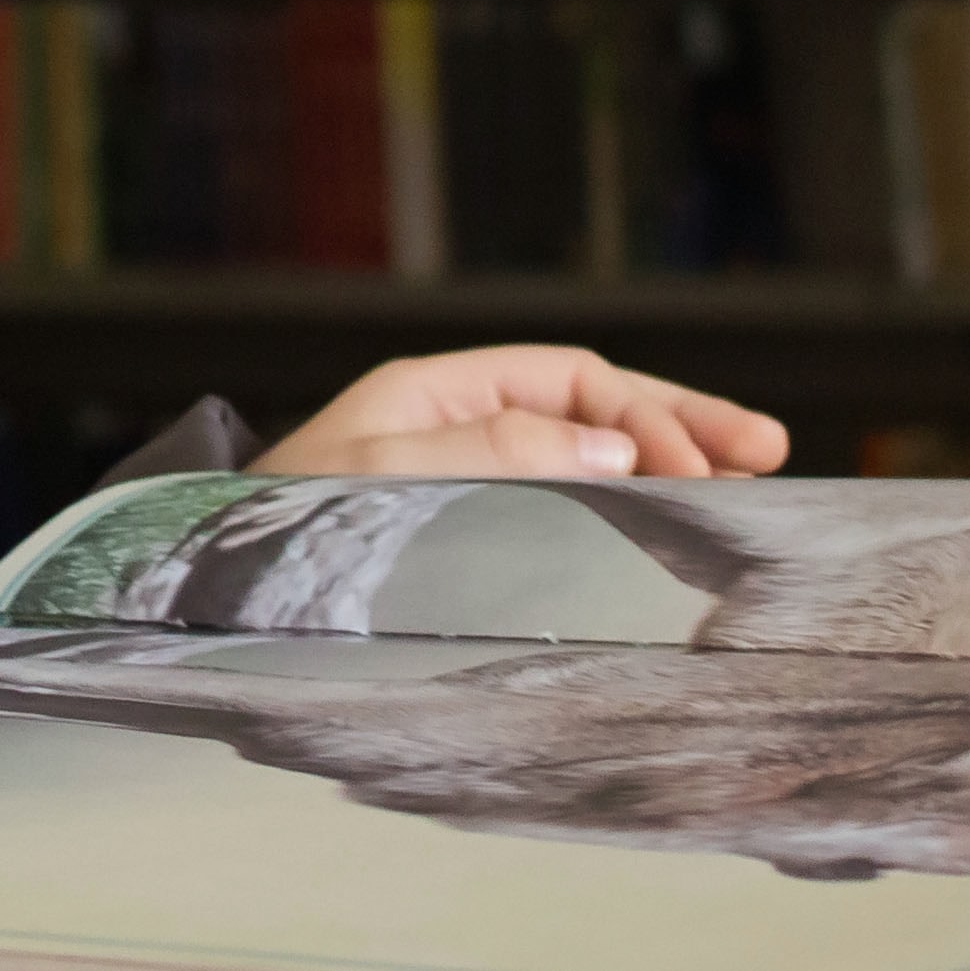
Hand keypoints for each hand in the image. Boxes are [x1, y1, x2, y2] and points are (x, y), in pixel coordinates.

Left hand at [250, 344, 789, 482]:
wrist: (200, 590)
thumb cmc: (271, 530)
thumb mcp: (377, 476)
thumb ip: (493, 454)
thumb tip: (611, 450)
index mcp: (433, 394)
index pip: (570, 380)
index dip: (645, 412)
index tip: (700, 463)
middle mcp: (454, 427)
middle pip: (593, 410)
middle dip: (682, 426)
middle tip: (769, 451)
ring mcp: (461, 480)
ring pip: (585, 459)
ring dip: (665, 468)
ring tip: (746, 485)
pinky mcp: (458, 535)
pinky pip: (557, 511)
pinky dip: (618, 516)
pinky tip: (666, 530)